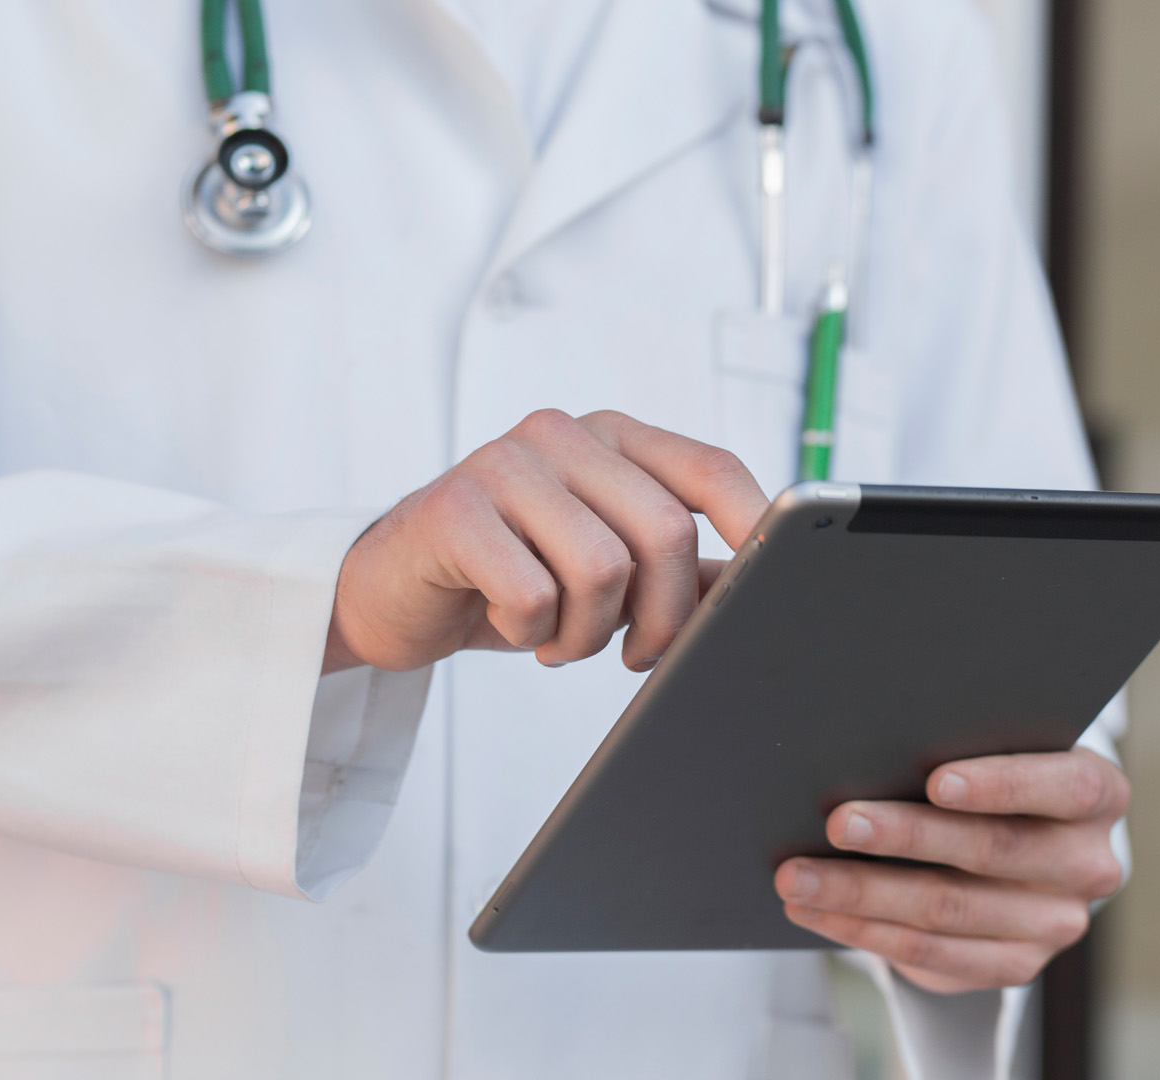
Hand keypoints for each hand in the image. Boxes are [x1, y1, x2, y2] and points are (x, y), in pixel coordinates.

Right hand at [324, 409, 769, 673]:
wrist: (391, 595)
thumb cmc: (505, 579)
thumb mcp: (603, 574)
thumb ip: (677, 572)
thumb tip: (760, 589)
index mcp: (611, 439)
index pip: (710, 470)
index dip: (754, 528)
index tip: (769, 589)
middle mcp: (562, 435)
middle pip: (666, 532)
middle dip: (663, 619)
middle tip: (634, 655)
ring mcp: (503, 463)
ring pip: (602, 569)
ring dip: (587, 633)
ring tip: (557, 639)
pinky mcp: (453, 508)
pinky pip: (533, 594)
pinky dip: (530, 634)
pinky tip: (506, 623)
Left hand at [773, 749, 1128, 992]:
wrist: (1016, 852)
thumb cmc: (988, 779)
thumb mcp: (993, 752)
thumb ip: (956, 748)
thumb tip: (868, 746)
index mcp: (1096, 794)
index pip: (1064, 786)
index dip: (1001, 784)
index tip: (934, 779)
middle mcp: (1087, 863)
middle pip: (990, 850)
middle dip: (903, 835)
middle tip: (836, 823)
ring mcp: (1055, 923)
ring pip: (948, 910)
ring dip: (861, 893)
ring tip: (797, 876)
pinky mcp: (1016, 965)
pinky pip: (930, 954)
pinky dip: (863, 930)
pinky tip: (816, 910)